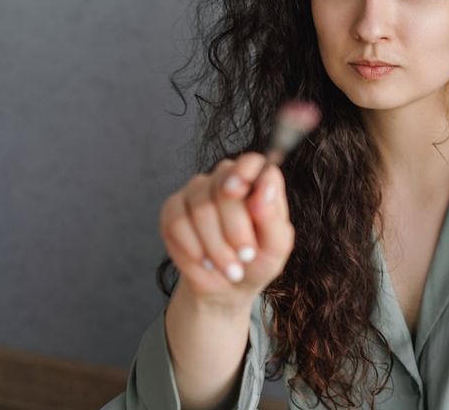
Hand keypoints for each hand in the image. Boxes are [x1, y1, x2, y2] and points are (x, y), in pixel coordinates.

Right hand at [159, 152, 294, 308]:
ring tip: (229, 267)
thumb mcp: (276, 246)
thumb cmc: (257, 261)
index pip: (251, 162)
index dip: (245, 173)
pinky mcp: (173, 209)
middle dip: (236, 230)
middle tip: (246, 256)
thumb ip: (273, 217)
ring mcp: (197, 191)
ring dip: (217, 247)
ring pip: (201, 209)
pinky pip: (177, 223)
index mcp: (256, 180)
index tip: (240, 192)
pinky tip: (205, 261)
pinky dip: (193, 248)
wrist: (228, 287)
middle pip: (224, 189)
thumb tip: (261, 193)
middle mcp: (225, 178)